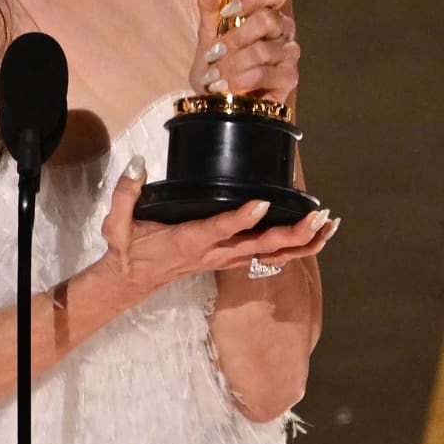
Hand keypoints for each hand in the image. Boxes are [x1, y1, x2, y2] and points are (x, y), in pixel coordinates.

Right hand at [95, 158, 336, 307]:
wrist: (130, 280)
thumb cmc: (126, 249)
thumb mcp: (115, 223)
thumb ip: (125, 193)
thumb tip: (137, 163)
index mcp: (188, 241)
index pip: (220, 229)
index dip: (242, 218)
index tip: (263, 203)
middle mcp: (213, 253)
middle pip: (260, 246)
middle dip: (291, 233)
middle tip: (318, 216)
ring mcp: (224, 259)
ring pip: (271, 255)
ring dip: (301, 242)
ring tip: (328, 224)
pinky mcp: (229, 259)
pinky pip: (268, 257)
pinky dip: (293, 248)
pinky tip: (314, 236)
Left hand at [188, 0, 299, 104]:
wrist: (216, 98)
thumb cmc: (216, 61)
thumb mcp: (207, 31)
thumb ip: (210, 3)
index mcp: (268, 10)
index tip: (227, 11)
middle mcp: (284, 28)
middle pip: (267, 20)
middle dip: (234, 39)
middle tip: (213, 53)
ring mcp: (289, 53)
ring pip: (262, 50)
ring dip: (232, 64)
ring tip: (214, 77)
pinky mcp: (289, 77)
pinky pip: (266, 74)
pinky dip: (241, 80)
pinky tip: (227, 87)